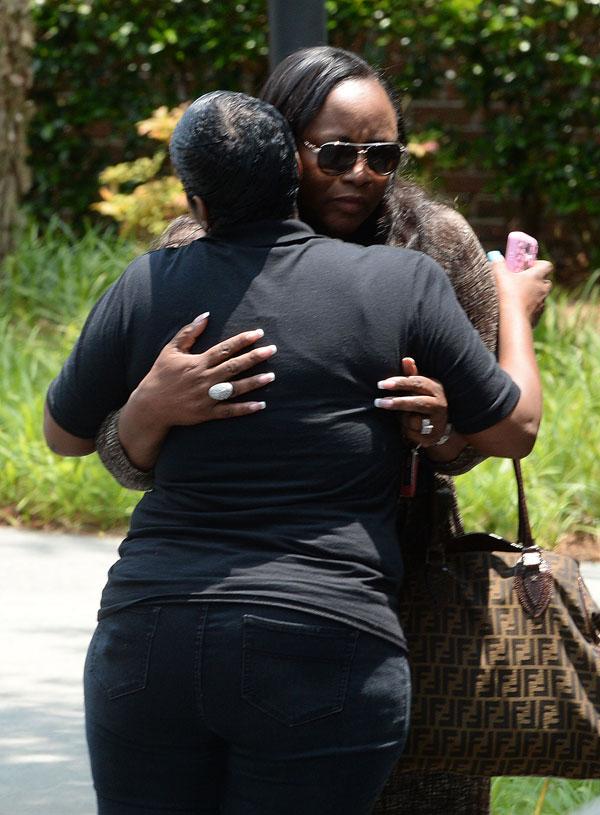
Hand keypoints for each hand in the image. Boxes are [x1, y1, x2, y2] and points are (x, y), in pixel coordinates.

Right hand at [128, 313, 276, 429]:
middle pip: (234, 366)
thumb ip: (188, 332)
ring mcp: (206, 397)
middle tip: (272, 350)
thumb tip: (205, 316)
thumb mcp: (170, 350)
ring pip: (235, 388)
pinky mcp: (207, 413)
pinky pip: (229, 411)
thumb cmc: (161, 375)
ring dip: (254, 382)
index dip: (242, 340)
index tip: (258, 334)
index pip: (224, 349)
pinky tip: (260, 405)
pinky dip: (245, 408)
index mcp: (198, 362)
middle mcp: (204, 379)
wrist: (150, 405)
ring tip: (271, 376)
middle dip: (254, 358)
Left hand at [374, 357, 448, 447]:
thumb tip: (406, 359)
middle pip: (416, 402)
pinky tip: (407, 428)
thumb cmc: (424, 401)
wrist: (438, 428)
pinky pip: (413, 433)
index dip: (399, 383)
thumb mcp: (419, 388)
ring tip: (400, 416)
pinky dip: (406, 431)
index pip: (417, 382)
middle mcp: (439, 403)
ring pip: (413, 419)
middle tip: (378, 402)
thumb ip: (411, 375)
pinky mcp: (433, 435)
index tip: (382, 384)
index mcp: (435, 387)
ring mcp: (437, 420)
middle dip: (397, 402)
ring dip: (402, 419)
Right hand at [492, 258, 552, 325]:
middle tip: (522, 281)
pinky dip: (529, 308)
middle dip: (536, 280)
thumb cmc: (507, 294)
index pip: (547, 265)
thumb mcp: (500, 275)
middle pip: (545, 281)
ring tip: (517, 297)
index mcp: (536, 276)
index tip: (527, 266)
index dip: (538, 264)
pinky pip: (536, 310)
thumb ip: (498, 264)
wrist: (512, 320)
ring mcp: (541, 303)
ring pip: (541, 296)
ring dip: (532, 295)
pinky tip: (517, 310)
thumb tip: (495, 256)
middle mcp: (542, 289)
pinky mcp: (537, 316)